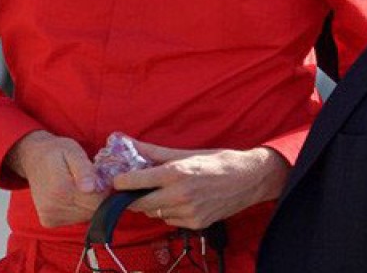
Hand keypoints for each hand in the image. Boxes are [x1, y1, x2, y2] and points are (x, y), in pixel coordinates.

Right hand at [6, 131, 103, 227]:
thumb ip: (84, 169)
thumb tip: (90, 188)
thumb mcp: (73, 151)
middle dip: (97, 197)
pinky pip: (74, 220)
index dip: (104, 190)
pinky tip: (72, 196)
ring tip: (80, 187)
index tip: (100, 178)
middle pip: (92, 211)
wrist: (33, 158)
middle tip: (91, 181)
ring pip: (84, 217)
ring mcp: (49, 216)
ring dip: (88, 204)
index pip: (96, 201)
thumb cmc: (57, 152)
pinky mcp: (48, 221)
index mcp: (61, 188)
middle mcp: (53, 207)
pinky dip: (78, 210)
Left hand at [112, 141, 288, 230]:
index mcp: (176, 173)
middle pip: (140, 204)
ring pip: (155, 214)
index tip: (117, 180)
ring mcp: (188, 212)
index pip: (136, 182)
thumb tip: (130, 143)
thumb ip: (155, 152)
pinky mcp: (195, 224)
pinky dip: (169, 212)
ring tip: (164, 191)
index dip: (122, 182)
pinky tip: (180, 200)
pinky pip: (170, 220)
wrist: (249, 179)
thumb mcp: (187, 152)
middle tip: (135, 189)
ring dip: (153, 205)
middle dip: (133, 197)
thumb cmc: (219, 161)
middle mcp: (180, 195)